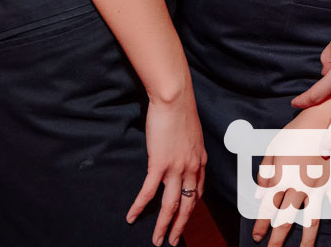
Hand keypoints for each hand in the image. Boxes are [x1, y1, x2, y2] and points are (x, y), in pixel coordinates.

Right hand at [128, 89, 207, 245]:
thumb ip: (188, 148)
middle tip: (172, 242)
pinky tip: (131, 216)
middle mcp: (191, 168)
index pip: (198, 192)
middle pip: (188, 205)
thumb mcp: (191, 133)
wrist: (174, 98)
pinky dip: (139, 207)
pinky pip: (148, 192)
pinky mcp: (159, 164)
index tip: (184, 218)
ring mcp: (176, 168)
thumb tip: (180, 154)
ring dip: (162, 225)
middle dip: (179, 226)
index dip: (191, 207)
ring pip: (171, 205)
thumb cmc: (181, 110)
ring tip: (156, 240)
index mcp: (200, 161)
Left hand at [252, 102, 330, 246]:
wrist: (324, 118)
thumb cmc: (296, 131)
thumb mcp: (273, 147)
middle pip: (286, 219)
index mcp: (281, 177)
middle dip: (278, 239)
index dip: (262, 225)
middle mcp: (298, 186)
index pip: (268, 207)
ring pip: (311, 220)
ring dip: (306, 240)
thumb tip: (258, 193)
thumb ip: (264, 171)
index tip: (258, 238)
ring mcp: (318, 187)